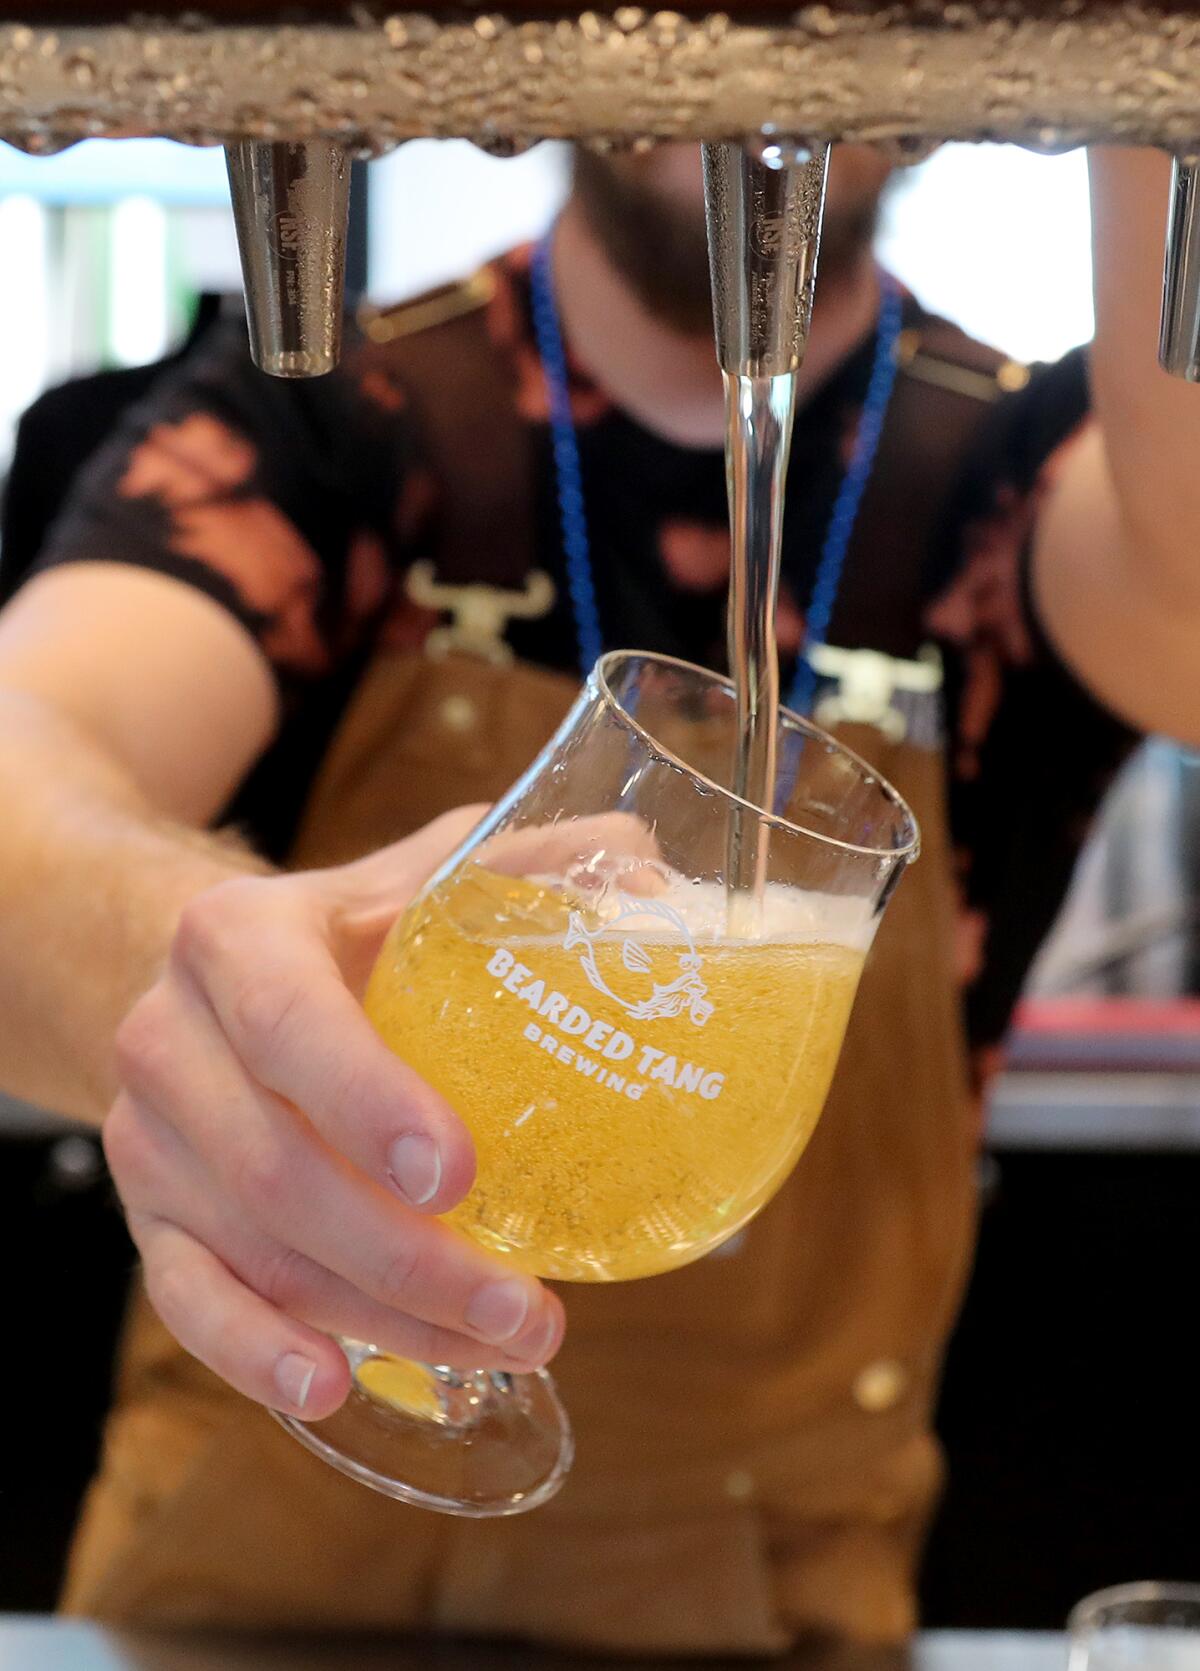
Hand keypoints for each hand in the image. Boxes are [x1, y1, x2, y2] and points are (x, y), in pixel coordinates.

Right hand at [103, 806, 565, 1421]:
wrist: (226, 978)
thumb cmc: (358, 926)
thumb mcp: (435, 868)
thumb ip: (544, 864)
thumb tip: (656, 886)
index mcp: (238, 938)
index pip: (289, 1023)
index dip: (367, 1103)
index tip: (461, 1177)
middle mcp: (172, 1036)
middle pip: (276, 1168)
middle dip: (406, 1259)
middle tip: (527, 1309)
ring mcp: (149, 1137)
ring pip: (252, 1251)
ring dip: (375, 1319)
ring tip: (497, 1348)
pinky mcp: (150, 1215)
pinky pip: (189, 1301)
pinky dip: (256, 1354)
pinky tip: (332, 1385)